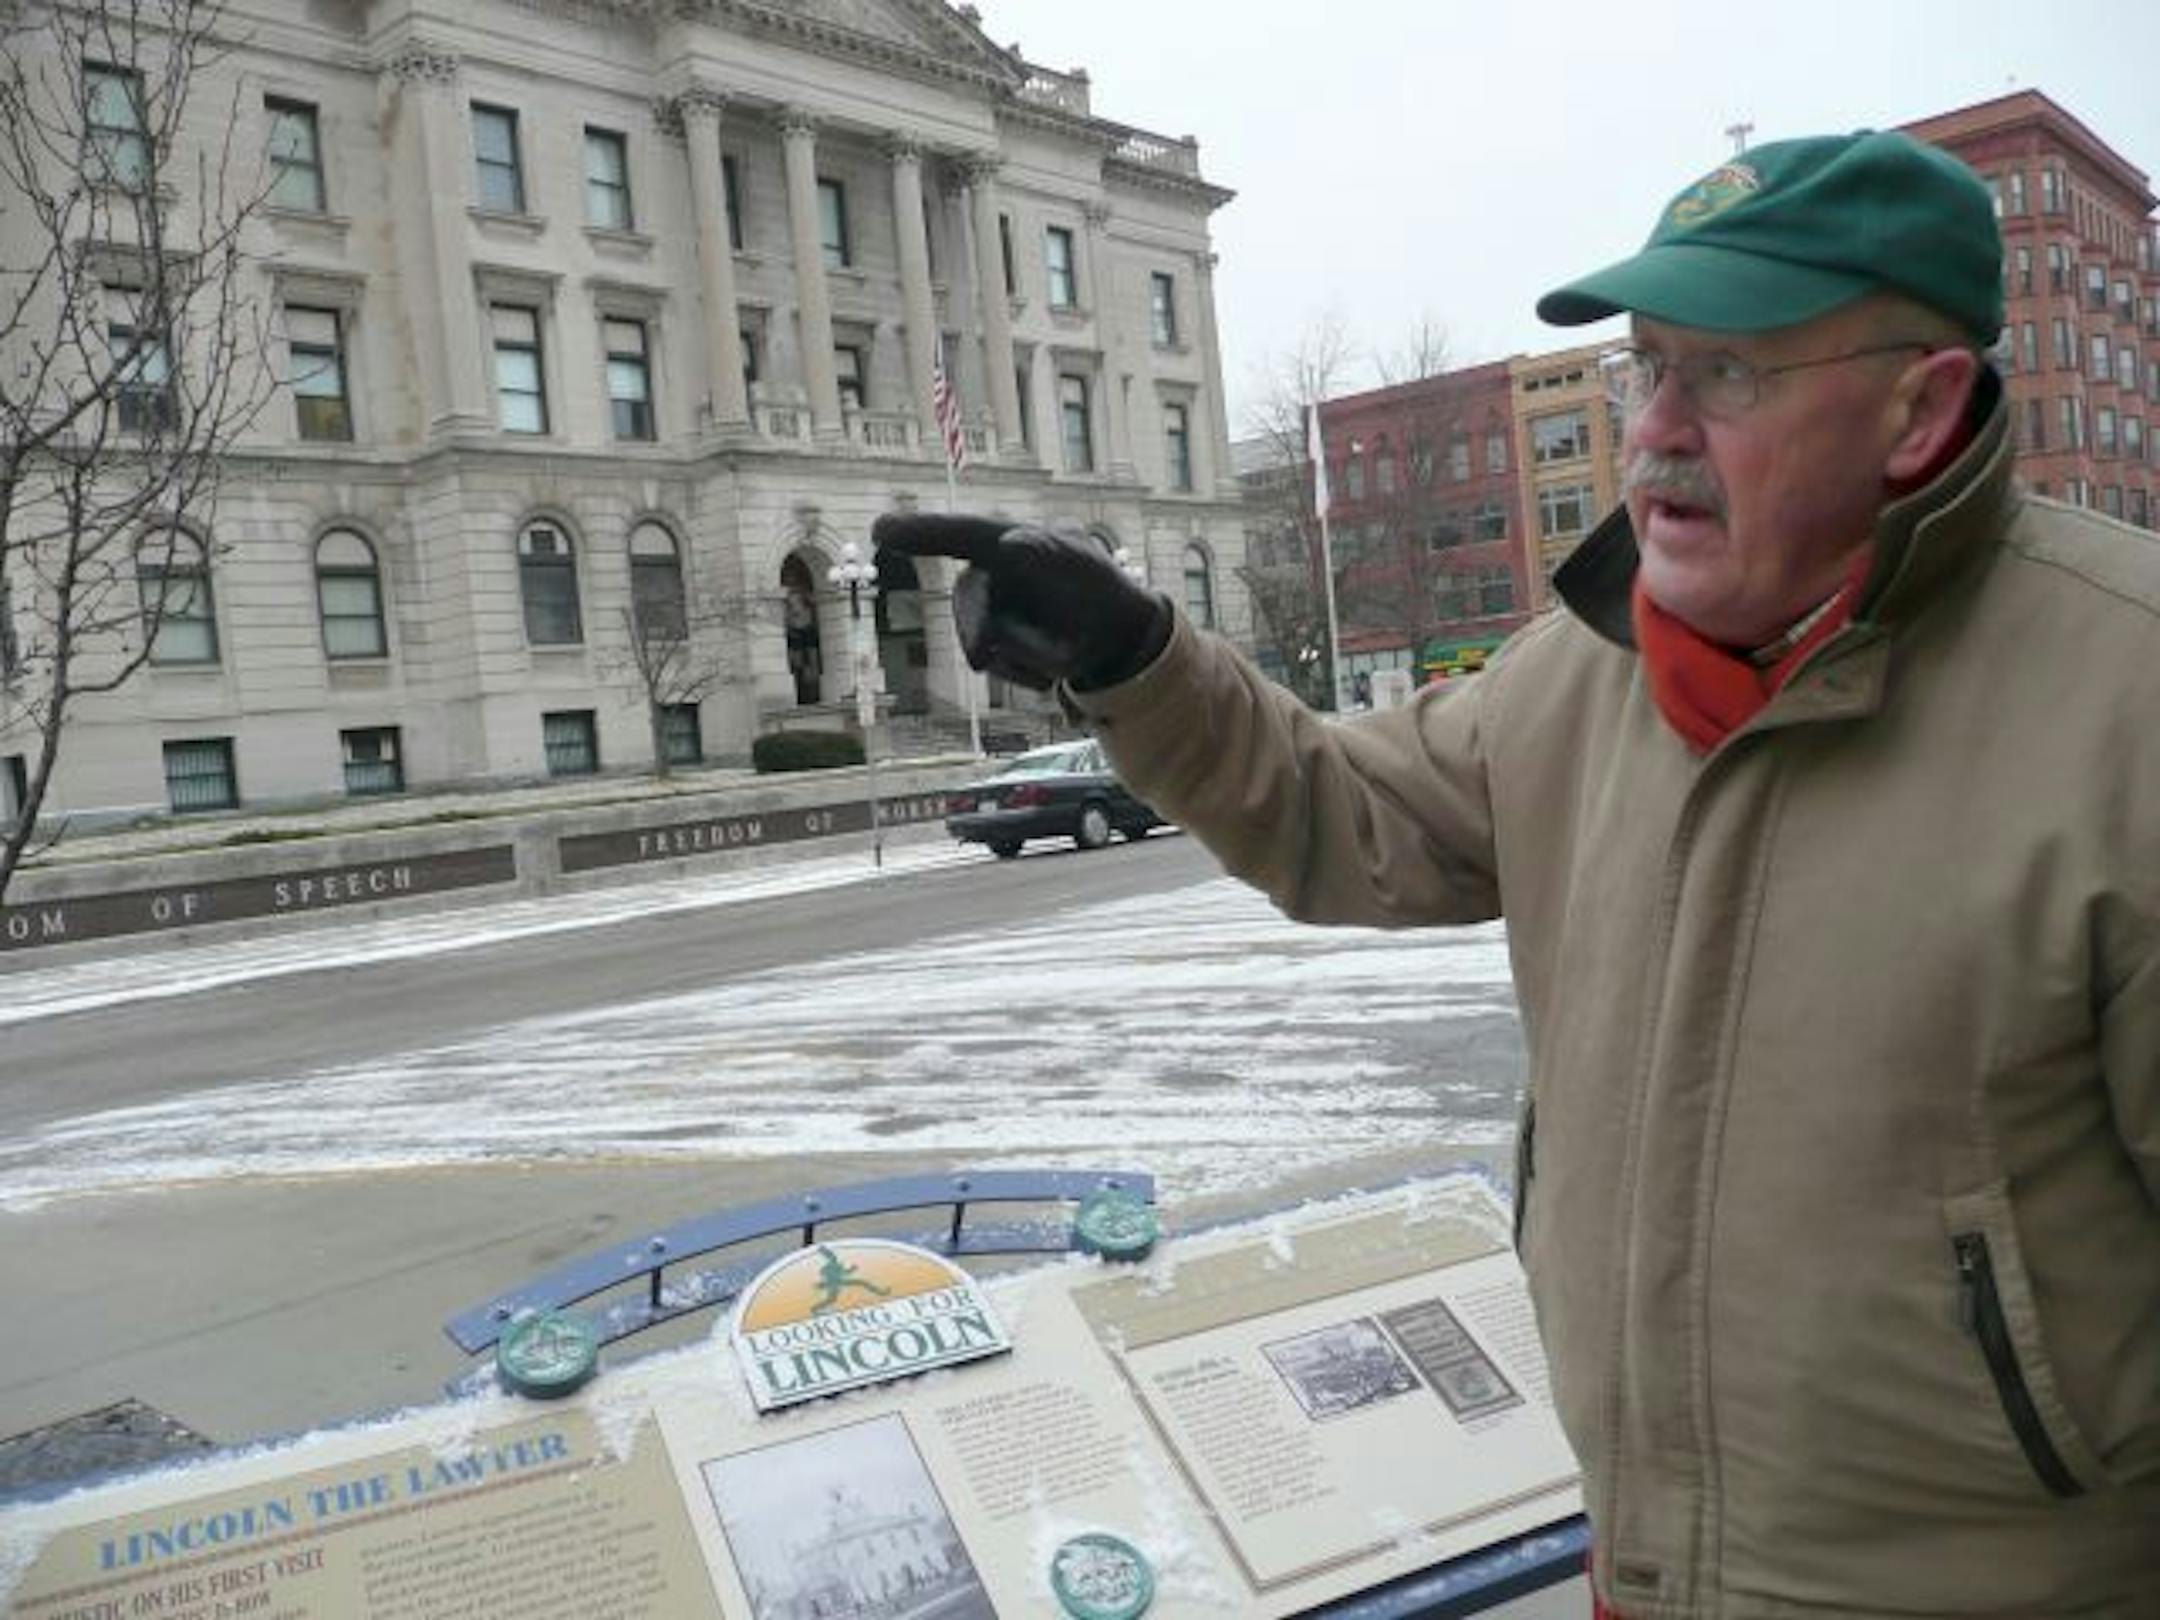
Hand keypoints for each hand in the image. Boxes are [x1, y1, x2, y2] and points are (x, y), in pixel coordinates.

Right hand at [871, 514, 1171, 691]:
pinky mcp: (998, 643)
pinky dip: (1025, 672)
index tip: (881, 530)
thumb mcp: (1086, 569)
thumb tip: (1012, 543)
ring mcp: (995, 609)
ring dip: (1020, 656)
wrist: (1120, 637)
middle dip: (974, 627)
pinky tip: (1053, 669)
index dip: (921, 532)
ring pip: (983, 639)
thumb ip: (1052, 553)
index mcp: (1012, 543)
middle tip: (978, 659)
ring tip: (1064, 657)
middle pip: (968, 597)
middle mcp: (996, 574)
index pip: (962, 533)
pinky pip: (998, 663)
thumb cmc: (1103, 590)